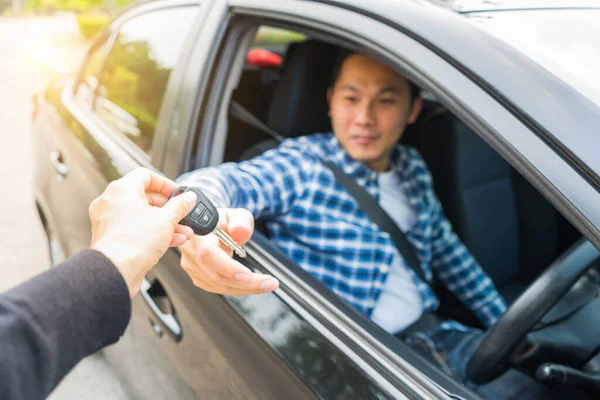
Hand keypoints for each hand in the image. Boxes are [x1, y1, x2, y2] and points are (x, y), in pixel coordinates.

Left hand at [89, 168, 197, 296]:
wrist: (116, 271)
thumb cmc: (133, 243)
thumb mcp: (167, 220)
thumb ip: (180, 206)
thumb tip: (188, 198)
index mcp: (122, 189)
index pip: (146, 176)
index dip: (165, 184)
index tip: (177, 193)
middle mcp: (111, 201)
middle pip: (144, 197)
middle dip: (168, 208)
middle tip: (182, 213)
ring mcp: (108, 220)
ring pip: (141, 215)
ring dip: (164, 222)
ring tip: (182, 231)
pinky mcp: (110, 236)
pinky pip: (134, 228)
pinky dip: (151, 231)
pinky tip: (171, 240)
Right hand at [179, 207, 279, 294]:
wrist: (212, 227)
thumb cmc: (224, 221)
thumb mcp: (236, 214)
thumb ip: (240, 221)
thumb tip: (240, 231)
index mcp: (199, 234)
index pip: (208, 254)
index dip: (228, 267)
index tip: (249, 276)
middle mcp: (191, 253)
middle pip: (217, 276)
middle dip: (246, 284)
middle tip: (270, 283)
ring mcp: (192, 267)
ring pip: (219, 285)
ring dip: (246, 289)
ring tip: (267, 284)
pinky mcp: (198, 277)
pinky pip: (219, 288)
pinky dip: (239, 289)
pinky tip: (253, 285)